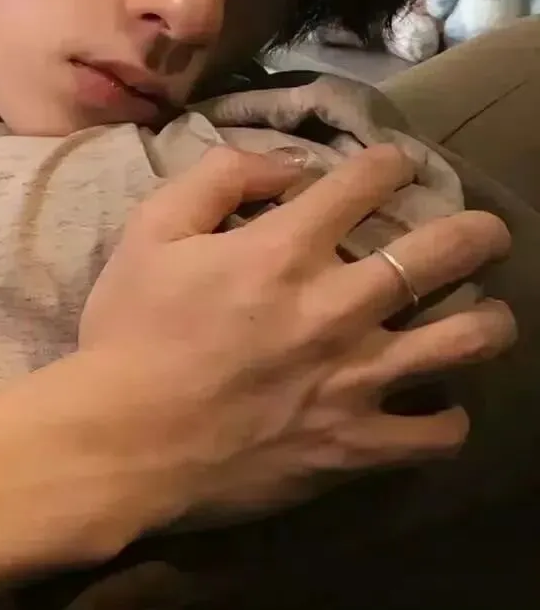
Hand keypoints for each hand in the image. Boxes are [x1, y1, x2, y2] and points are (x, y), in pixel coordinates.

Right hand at [76, 144, 514, 534]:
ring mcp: (355, 380)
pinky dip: (447, 416)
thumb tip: (285, 166)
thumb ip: (217, 178)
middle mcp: (336, 306)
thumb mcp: (150, 230)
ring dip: (489, 319)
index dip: (389, 164)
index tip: (396, 166)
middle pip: (442, 253)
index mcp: (284, 250)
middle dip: (476, 231)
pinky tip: (437, 403)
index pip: (364, 183)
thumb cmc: (130, 329)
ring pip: (465, 341)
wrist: (120, 441)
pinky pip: (437, 433)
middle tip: (485, 231)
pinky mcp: (357, 445)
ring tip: (485, 313)